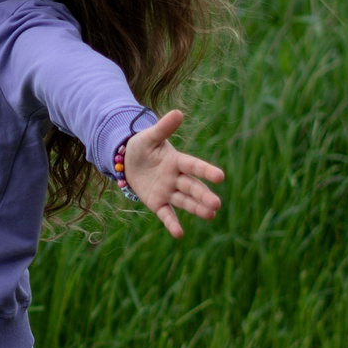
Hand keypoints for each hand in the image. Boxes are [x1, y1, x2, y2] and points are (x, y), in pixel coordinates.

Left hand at [120, 109, 224, 238]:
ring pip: (184, 201)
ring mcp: (168, 191)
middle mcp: (176, 178)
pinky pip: (166, 214)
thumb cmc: (141, 147)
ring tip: (211, 215)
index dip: (206, 171)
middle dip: (203, 195)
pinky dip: (172, 224)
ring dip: (197, 209)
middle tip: (217, 204)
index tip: (220, 176)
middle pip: (192, 187)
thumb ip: (163, 128)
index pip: (193, 166)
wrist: (127, 161)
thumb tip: (178, 113)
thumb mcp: (149, 137)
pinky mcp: (157, 203)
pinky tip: (179, 234)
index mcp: (177, 160)